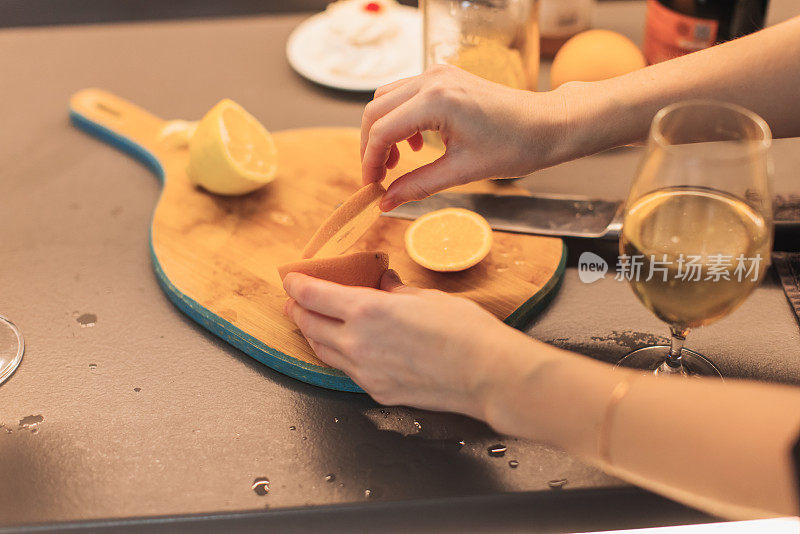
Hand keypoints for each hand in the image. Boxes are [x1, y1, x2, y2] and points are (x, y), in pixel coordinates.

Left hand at [282, 270, 530, 416]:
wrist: (487, 374)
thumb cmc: (465, 331)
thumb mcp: (427, 297)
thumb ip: (395, 291)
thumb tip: (383, 284)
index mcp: (367, 310)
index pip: (313, 296)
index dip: (297, 285)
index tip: (291, 279)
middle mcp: (357, 342)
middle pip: (309, 325)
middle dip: (297, 310)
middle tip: (294, 301)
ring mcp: (364, 372)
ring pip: (323, 352)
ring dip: (313, 334)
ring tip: (313, 323)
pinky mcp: (377, 391)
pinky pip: (346, 371)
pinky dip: (338, 355)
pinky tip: (346, 347)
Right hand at [360, 64, 570, 210]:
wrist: (548, 124)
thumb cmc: (515, 146)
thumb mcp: (462, 172)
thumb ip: (418, 186)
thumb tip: (385, 203)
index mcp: (437, 101)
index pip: (382, 130)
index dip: (370, 161)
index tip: (370, 185)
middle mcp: (432, 80)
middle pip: (376, 110)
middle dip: (371, 146)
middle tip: (379, 177)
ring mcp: (438, 73)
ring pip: (387, 99)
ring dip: (384, 131)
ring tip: (398, 162)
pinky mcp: (444, 77)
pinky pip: (406, 94)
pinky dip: (401, 119)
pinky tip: (417, 145)